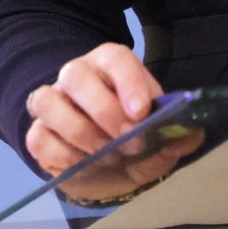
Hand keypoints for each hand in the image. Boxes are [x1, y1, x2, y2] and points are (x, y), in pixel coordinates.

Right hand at [25, 42, 198, 202]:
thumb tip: (190, 132)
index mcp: (111, 66)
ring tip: (107, 154)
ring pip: (47, 101)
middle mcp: (77, 77)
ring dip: (81, 132)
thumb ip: (180, 133)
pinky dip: (62, 154)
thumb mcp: (164, 138)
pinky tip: (84, 164)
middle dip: (103, 110)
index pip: (115, 58)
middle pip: (75, 75)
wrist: (113, 170)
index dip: (128, 82)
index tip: (141, 112)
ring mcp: (53, 103)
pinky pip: (38, 137)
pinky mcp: (37, 134)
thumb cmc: (139, 141)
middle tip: (127, 140)